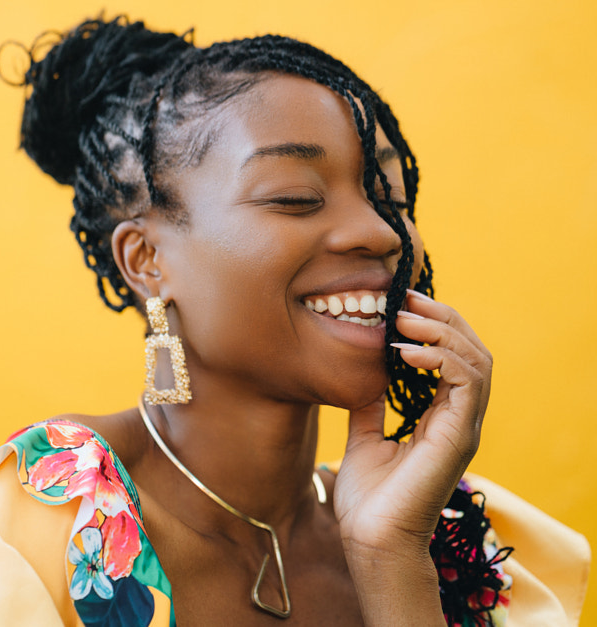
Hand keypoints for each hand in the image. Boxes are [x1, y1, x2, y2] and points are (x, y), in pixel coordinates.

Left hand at [334, 289, 491, 558]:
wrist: (370, 539)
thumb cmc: (368, 499)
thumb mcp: (363, 436)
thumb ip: (370, 404)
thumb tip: (361, 370)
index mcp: (441, 419)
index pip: (454, 358)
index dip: (432, 326)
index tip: (399, 304)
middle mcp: (459, 421)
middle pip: (473, 352)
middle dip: (442, 318)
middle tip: (405, 300)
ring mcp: (463, 429)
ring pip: (477, 362)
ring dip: (442, 332)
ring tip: (404, 319)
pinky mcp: (458, 437)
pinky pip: (466, 383)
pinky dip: (441, 358)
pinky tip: (406, 352)